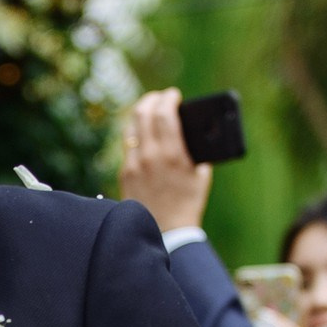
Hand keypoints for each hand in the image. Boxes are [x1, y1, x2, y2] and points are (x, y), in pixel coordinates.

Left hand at [119, 88, 211, 232]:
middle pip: (142, 113)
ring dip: (140, 114)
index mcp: (173, 154)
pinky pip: (128, 145)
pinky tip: (142, 133)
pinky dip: (135, 134)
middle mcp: (150, 156)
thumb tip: (191, 130)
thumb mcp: (201, 174)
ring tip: (148, 111)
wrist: (167, 231)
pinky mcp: (125, 173)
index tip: (173, 95)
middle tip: (159, 98)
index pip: (164, 113)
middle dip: (151, 100)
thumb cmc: (189, 202)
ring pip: (131, 127)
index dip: (168, 98)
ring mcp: (134, 164)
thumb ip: (196, 150)